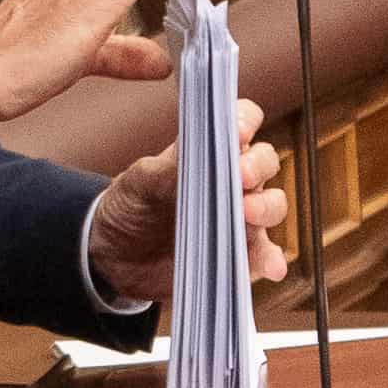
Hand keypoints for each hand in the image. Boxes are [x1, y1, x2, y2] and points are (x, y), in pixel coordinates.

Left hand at [82, 97, 293, 311]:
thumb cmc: (130, 207)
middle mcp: (232, 181)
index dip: (245, 121)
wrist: (115, 259)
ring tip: (247, 217)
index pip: (241, 122)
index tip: (238, 133)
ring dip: (267, 208)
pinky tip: (271, 266)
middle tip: (240, 177)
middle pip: (264, 162)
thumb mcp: (141, 181)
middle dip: (257, 166)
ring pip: (272, 205)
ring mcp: (239, 218)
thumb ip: (169, 166)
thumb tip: (194, 149)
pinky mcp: (240, 255)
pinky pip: (265, 256)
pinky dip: (272, 260)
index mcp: (210, 151)